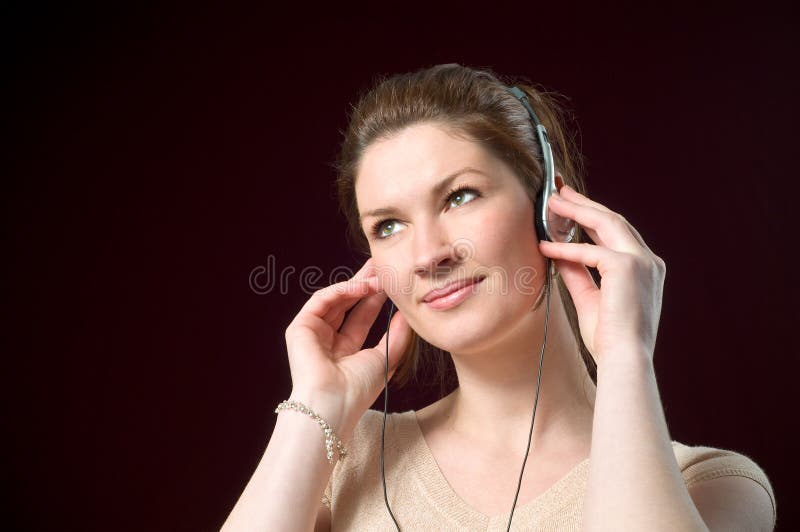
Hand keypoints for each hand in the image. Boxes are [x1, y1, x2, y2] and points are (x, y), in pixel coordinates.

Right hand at [284, 258, 411, 426]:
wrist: (333, 404)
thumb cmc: (357, 390)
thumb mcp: (386, 359)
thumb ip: (398, 335)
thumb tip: (406, 313)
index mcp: (345, 351)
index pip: (361, 317)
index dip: (376, 299)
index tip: (391, 284)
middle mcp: (327, 341)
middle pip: (347, 304)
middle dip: (364, 284)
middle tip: (380, 266)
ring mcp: (312, 333)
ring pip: (335, 299)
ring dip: (356, 284)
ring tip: (377, 276)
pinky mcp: (300, 328)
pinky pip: (321, 300)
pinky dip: (341, 290)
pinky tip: (361, 286)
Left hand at [538, 185, 665, 364]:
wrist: (624, 360)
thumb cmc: (609, 338)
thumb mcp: (589, 297)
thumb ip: (577, 272)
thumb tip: (558, 251)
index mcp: (644, 269)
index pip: (617, 234)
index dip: (592, 218)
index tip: (572, 207)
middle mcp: (648, 260)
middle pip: (613, 220)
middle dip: (584, 204)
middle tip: (560, 192)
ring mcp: (641, 261)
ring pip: (606, 223)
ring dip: (577, 210)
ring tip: (553, 201)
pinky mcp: (627, 267)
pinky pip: (589, 251)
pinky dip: (565, 248)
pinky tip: (545, 246)